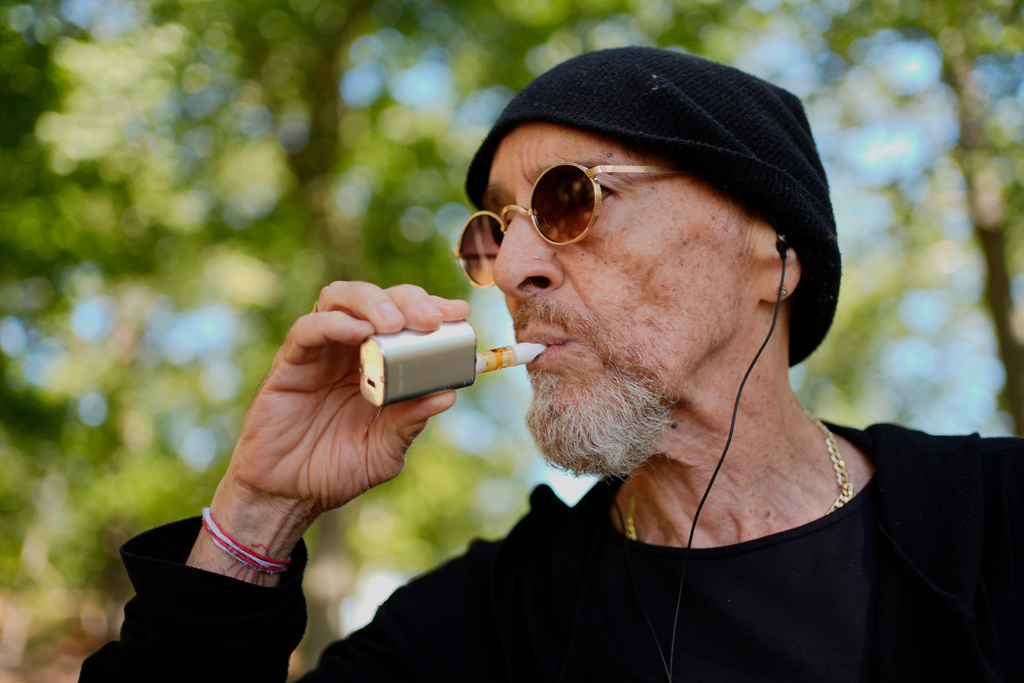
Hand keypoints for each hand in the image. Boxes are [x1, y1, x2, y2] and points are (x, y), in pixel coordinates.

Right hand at [188, 282, 468, 580]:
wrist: (288, 496)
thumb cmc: (336, 471)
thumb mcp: (383, 450)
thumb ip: (409, 422)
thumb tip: (447, 394)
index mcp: (379, 365)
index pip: (407, 320)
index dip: (432, 309)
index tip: (458, 314)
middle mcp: (349, 351)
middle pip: (378, 300)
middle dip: (408, 300)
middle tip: (430, 320)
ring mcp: (319, 354)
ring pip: (341, 299)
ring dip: (371, 302)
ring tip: (394, 323)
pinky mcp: (290, 365)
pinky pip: (307, 330)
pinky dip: (333, 323)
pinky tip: (358, 332)